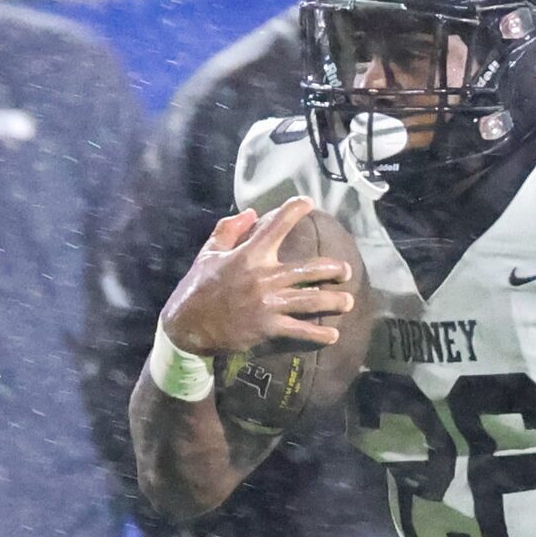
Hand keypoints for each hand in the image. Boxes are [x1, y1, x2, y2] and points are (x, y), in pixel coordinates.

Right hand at [160, 198, 353, 359]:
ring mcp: (268, 303)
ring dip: (334, 301)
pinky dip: (319, 334)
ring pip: (312, 300)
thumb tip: (251, 212)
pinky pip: (301, 330)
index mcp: (248, 256)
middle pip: (308, 270)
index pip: (275, 227)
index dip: (293, 211)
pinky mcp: (269, 326)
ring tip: (347, 302)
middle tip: (346, 271)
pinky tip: (333, 335)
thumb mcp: (208, 253)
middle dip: (333, 269)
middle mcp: (263, 277)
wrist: (188, 325)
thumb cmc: (199, 287)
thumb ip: (229, 231)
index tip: (308, 202)